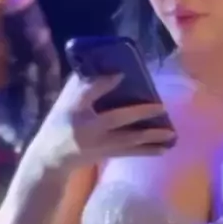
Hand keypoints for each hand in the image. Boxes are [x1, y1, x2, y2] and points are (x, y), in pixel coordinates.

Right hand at [29, 73, 175, 171]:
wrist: (51, 158)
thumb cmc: (60, 123)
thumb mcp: (65, 102)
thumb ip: (83, 86)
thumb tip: (107, 65)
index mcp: (73, 109)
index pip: (87, 92)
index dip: (104, 83)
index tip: (121, 73)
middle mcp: (88, 128)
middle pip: (116, 119)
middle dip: (140, 113)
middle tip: (161, 107)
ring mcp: (99, 144)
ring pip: (128, 141)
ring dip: (151, 137)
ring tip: (171, 134)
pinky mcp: (107, 155)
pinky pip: (130, 153)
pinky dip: (147, 151)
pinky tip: (164, 148)